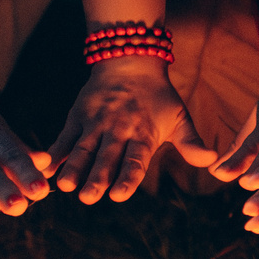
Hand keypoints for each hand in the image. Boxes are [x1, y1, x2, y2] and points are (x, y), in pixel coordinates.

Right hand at [46, 57, 216, 203]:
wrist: (129, 61)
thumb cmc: (158, 97)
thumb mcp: (179, 117)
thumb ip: (191, 142)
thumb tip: (212, 161)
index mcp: (144, 134)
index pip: (136, 160)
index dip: (127, 177)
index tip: (119, 195)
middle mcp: (118, 130)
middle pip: (107, 158)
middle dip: (97, 177)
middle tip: (89, 197)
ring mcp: (95, 123)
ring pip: (83, 149)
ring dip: (74, 168)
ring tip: (65, 186)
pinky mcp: (77, 117)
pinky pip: (64, 137)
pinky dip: (55, 153)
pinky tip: (46, 169)